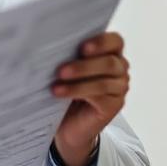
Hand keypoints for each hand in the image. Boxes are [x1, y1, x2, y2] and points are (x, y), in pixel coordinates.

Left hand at [52, 32, 129, 165]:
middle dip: (84, 65)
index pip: (114, 41)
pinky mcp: (114, 105)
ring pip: (104, 80)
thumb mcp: (65, 70)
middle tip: (61, 70)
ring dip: (79, 80)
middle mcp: (118, 69)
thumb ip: (66, 56)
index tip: (82, 47)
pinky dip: (78, 92)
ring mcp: (119, 88)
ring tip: (56, 84)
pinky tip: (61, 93)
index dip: (101, 42)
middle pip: (109, 62)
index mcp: (109, 53)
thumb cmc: (66, 91)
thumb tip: (47, 45)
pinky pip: (100, 96)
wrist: (66, 124)